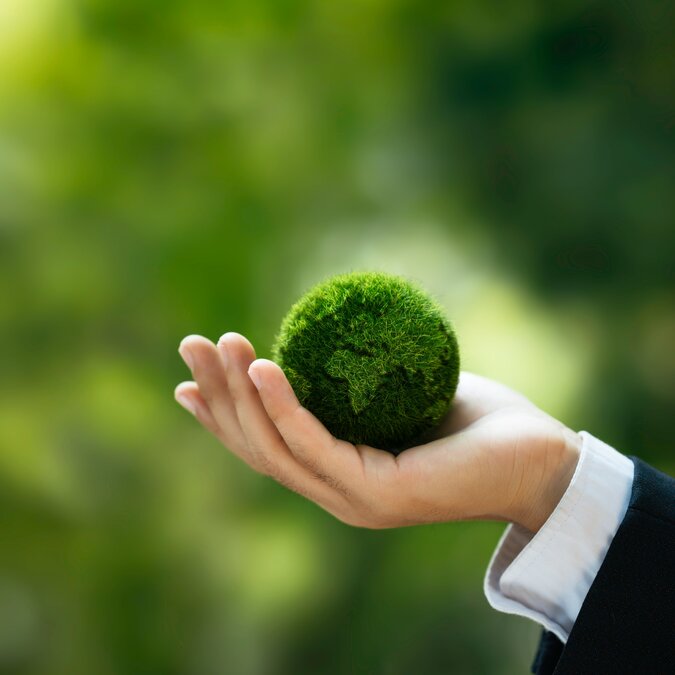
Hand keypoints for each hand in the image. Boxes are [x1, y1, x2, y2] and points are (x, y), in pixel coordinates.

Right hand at [174, 332, 580, 531]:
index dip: (221, 415)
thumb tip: (330, 336)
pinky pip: (318, 445)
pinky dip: (285, 406)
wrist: (541, 459)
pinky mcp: (378, 496)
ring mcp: (355, 501)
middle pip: (259, 446)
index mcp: (339, 474)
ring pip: (277, 448)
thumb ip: (360, 380)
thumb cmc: (475, 420)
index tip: (189, 379)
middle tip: (191, 344)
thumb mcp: (400, 392)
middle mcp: (337, 494)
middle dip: (218, 396)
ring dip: (241, 396)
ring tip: (220, 345)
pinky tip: (263, 368)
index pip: (266, 445)